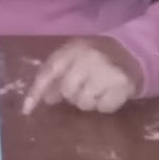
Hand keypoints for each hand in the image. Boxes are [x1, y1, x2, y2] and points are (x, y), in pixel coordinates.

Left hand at [22, 37, 142, 114]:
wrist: (132, 52)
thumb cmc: (95, 57)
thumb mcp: (74, 58)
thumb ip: (57, 74)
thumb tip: (46, 99)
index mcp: (73, 48)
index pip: (49, 71)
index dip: (36, 92)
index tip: (26, 111)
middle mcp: (89, 58)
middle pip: (67, 91)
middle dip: (72, 95)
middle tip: (83, 87)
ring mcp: (107, 71)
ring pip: (84, 103)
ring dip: (88, 101)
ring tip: (97, 89)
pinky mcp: (124, 84)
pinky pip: (104, 108)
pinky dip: (105, 105)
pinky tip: (109, 93)